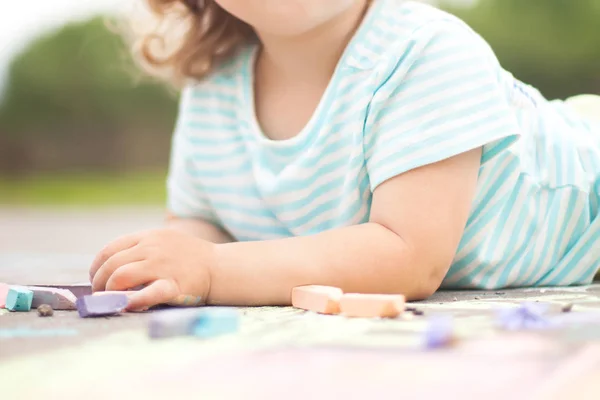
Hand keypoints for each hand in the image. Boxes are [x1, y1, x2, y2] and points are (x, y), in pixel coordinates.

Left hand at [89, 229, 215, 309]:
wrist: (219, 267)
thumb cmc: (190, 258)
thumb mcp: (164, 242)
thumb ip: (141, 250)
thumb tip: (111, 270)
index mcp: (148, 237)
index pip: (110, 249)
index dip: (97, 267)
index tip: (97, 279)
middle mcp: (152, 248)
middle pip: (111, 264)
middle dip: (100, 283)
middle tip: (101, 296)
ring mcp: (162, 266)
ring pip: (121, 276)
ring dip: (109, 292)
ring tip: (110, 302)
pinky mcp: (173, 285)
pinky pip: (148, 293)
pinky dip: (133, 301)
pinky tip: (126, 307)